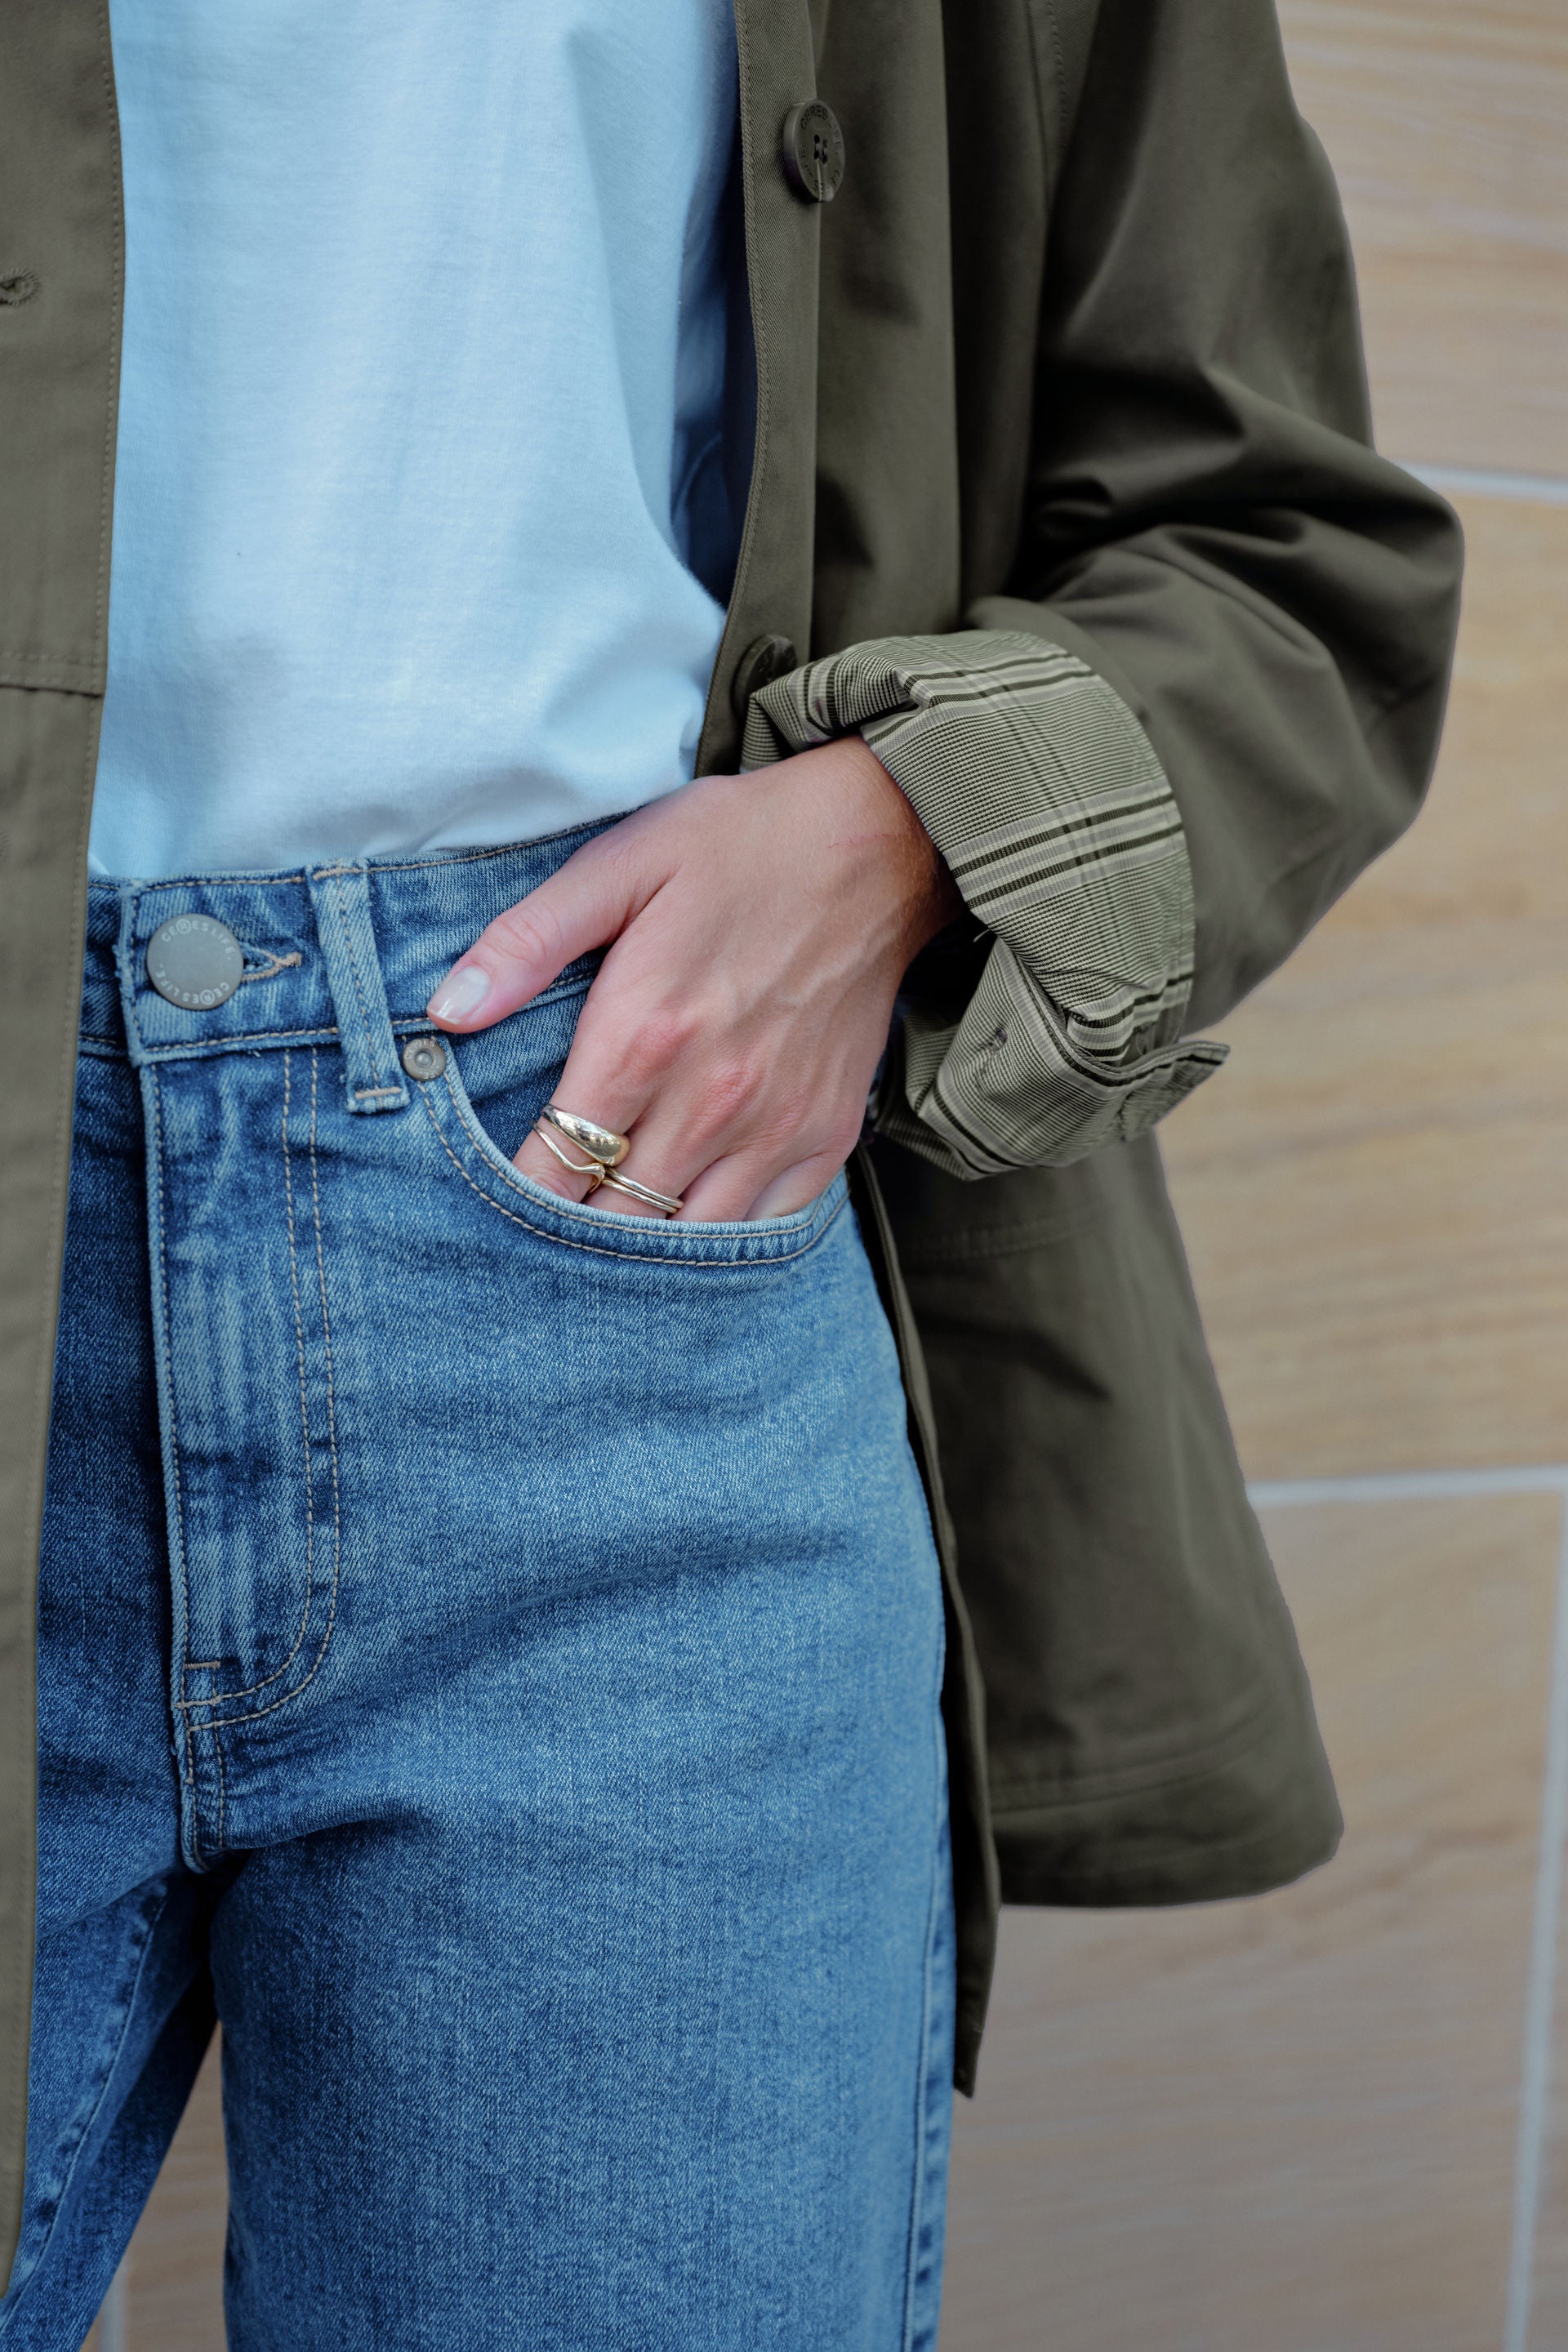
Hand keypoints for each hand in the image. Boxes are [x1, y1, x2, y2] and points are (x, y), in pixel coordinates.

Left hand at [425, 738, 959, 1219]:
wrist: (879, 845)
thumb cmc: (738, 846)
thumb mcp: (620, 865)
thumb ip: (528, 940)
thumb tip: (446, 1011)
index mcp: (643, 1036)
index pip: (556, 1164)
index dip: (516, 1196)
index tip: (493, 1201)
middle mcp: (711, 1099)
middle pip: (616, 1221)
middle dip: (570, 1235)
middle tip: (538, 1232)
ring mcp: (775, 1125)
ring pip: (689, 1239)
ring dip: (642, 1247)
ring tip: (606, 1236)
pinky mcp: (826, 1135)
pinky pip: (762, 1228)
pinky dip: (720, 1236)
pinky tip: (687, 1216)